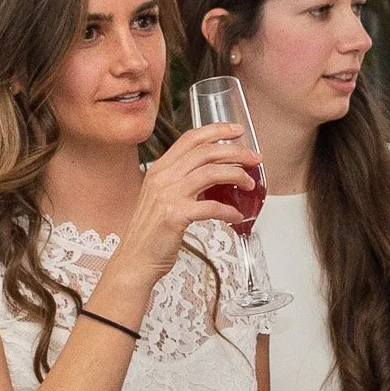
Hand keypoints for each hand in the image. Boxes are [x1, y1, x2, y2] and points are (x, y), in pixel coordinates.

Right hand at [112, 124, 260, 285]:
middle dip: (235, 152)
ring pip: (211, 173)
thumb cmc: (152, 233)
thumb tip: (214, 176)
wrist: (136, 259)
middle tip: (254, 158)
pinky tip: (236, 216)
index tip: (237, 131)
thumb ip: (182, 183)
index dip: (216, 131)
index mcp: (160, 169)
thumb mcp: (163, 198)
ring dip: (236, 176)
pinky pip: (211, 207)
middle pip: (205, 152)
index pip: (190, 139)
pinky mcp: (176, 216)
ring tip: (249, 184)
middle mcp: (163, 177)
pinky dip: (228, 210)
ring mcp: (168, 195)